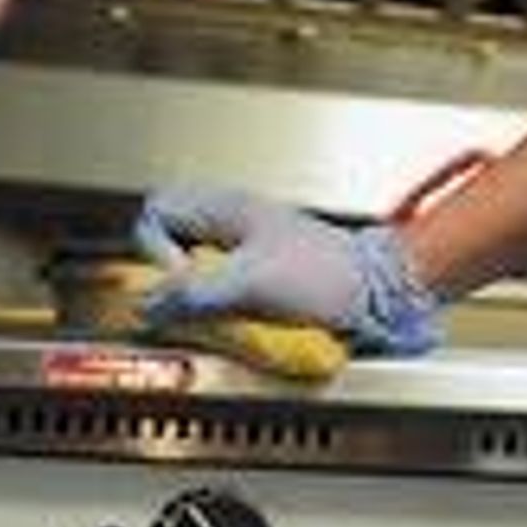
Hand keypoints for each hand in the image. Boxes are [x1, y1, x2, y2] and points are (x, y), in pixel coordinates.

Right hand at [131, 186, 443, 354]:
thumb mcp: (251, 284)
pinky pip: (218, 287)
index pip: (158, 213)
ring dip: (194, 293)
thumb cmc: (330, 276)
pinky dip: (217, 305)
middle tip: (187, 301)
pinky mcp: (260, 276)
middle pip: (171, 241)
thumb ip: (195, 293)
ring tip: (214, 313)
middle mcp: (232, 224)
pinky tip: (234, 318)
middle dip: (170, 275)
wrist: (379, 294)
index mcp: (227, 208)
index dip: (155, 250)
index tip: (178, 280)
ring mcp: (245, 248)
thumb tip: (148, 303)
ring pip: (193, 267)